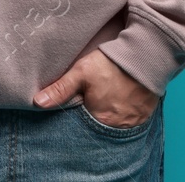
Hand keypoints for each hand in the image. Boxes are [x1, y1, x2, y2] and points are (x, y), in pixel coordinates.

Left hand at [33, 48, 158, 127]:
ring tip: (103, 106)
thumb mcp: (82, 72)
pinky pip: (129, 123)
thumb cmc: (113, 63)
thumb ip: (61, 89)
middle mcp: (118, 127)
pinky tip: (117, 105)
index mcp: (100, 120)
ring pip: (113, 127)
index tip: (73, 112)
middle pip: (97, 129)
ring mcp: (133, 123)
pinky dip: (122, 117)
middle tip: (88, 107)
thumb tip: (37, 102)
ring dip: (107, 119)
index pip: (81, 129)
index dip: (75, 121)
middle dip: (90, 122)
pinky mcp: (144, 115)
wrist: (147, 54)